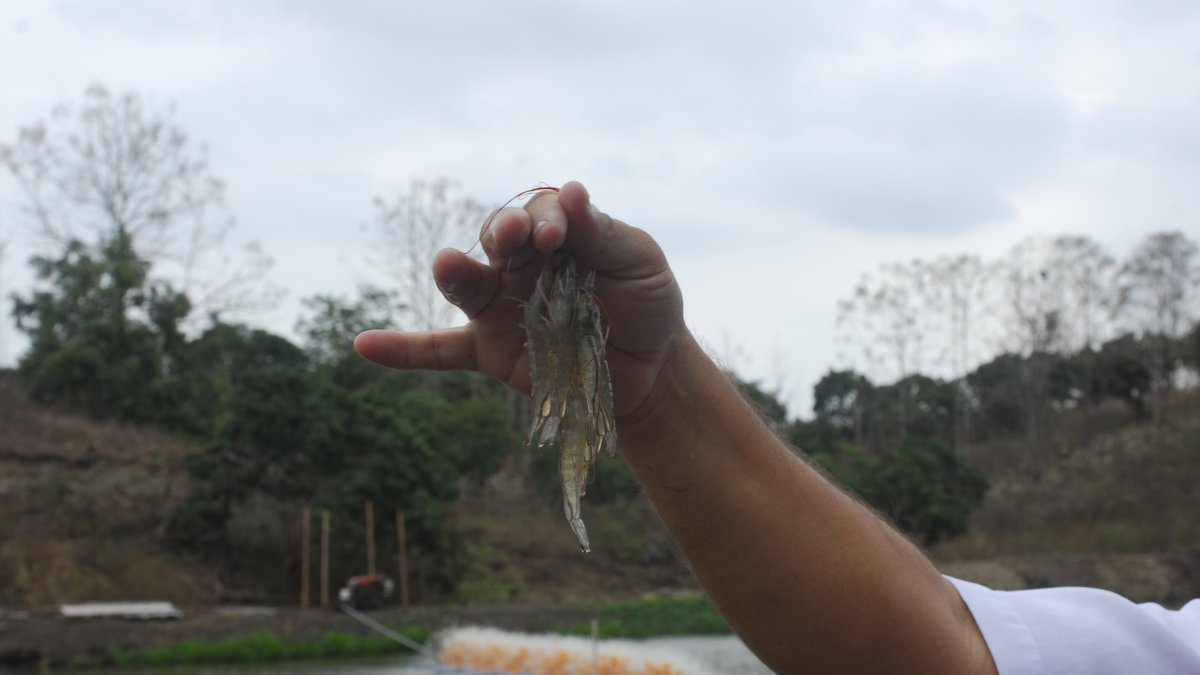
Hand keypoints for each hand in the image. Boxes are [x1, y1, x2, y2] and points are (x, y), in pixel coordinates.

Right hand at [354, 181, 683, 418]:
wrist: (651, 368)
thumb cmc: (646, 302)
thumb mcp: (639, 262)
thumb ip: (604, 233)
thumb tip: (571, 190)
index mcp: (556, 234)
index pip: (539, 212)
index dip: (545, 217)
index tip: (558, 235)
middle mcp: (520, 265)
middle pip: (497, 239)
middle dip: (506, 232)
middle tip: (519, 234)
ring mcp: (499, 308)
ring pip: (466, 285)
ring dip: (455, 272)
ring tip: (448, 264)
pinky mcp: (489, 352)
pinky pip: (439, 350)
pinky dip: (403, 351)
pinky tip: (365, 345)